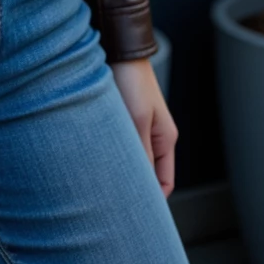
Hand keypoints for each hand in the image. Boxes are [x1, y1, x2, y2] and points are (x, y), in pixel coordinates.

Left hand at [110, 56, 178, 197]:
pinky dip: (113, 154)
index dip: (152, 200)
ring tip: (102, 183)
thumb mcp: (137, 120)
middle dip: (134, 187)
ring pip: (133, 160)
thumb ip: (141, 153)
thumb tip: (140, 186)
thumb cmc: (132, 81)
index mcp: (166, 139)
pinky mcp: (125, 119)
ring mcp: (141, 127)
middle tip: (113, 203)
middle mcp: (156, 136)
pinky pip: (122, 146)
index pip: (165, 183)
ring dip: (121, 169)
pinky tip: (97, 160)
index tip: (134, 214)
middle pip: (149, 173)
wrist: (120, 49)